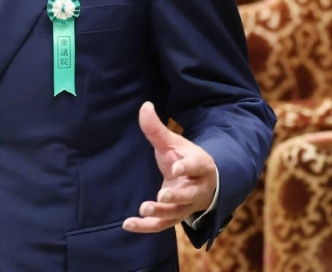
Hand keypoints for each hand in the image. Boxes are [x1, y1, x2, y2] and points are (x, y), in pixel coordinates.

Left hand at [123, 102, 217, 233]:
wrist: (202, 183)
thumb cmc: (185, 159)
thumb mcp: (173, 143)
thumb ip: (157, 129)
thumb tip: (144, 105)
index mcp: (200, 167)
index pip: (196, 166)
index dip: (187, 167)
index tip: (176, 168)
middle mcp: (197, 189)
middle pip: (190, 195)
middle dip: (177, 196)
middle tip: (162, 195)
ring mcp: (188, 206)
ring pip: (177, 214)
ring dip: (161, 213)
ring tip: (144, 209)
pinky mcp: (176, 217)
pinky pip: (162, 225)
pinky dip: (146, 226)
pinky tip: (128, 224)